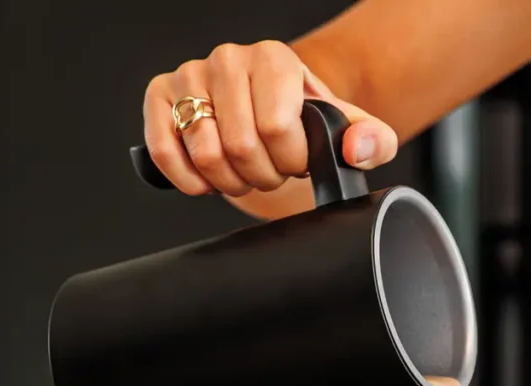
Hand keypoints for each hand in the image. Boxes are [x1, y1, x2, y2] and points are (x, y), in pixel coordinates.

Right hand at [142, 40, 397, 197]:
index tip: (296, 161)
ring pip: (206, 155)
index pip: (276, 127)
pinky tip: (208, 179)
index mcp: (274, 59)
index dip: (289, 161)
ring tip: (244, 171)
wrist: (268, 119)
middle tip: (270, 171)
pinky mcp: (160, 98)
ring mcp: (190, 77)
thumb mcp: (345, 132)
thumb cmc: (304, 125)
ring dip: (229, 181)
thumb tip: (357, 149)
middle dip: (261, 176)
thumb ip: (370, 140)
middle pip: (240, 146)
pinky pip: (166, 151)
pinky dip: (189, 180)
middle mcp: (228, 59)